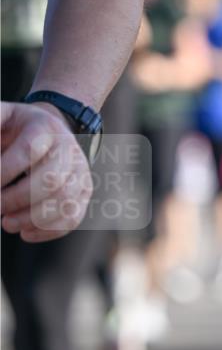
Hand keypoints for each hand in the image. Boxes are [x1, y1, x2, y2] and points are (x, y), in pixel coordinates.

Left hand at [1, 102, 92, 241]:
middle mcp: (68, 148)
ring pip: (64, 201)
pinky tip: (26, 233)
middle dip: (18, 199)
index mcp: (45, 127)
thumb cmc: (19, 128)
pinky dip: (49, 231)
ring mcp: (81, 170)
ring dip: (32, 219)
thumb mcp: (4, 116)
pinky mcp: (85, 190)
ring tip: (7, 223)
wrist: (52, 129)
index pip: (28, 151)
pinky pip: (74, 216)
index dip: (5, 171)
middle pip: (51, 179)